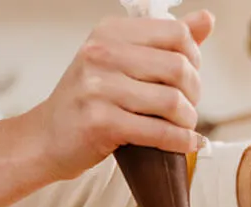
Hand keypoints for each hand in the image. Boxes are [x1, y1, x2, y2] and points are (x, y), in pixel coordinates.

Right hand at [17, 10, 215, 180]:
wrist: (44, 138)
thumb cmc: (87, 100)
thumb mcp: (119, 60)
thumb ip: (163, 40)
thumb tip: (205, 19)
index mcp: (109, 32)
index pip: (176, 33)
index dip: (194, 57)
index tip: (188, 76)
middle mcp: (101, 54)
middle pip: (179, 67)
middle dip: (195, 92)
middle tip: (187, 107)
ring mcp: (98, 88)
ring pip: (172, 101)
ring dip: (188, 120)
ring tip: (183, 126)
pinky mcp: (100, 123)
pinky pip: (158, 131)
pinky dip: (181, 141)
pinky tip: (186, 143)